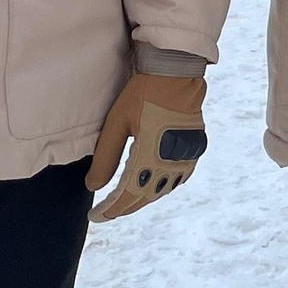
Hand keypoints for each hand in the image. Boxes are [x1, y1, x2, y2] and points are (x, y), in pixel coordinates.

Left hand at [85, 73, 208, 221]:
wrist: (177, 72)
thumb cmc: (143, 94)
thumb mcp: (117, 123)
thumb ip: (106, 157)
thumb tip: (94, 186)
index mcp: (150, 155)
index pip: (129, 193)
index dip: (112, 208)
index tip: (95, 215)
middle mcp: (171, 160)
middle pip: (146, 195)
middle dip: (125, 207)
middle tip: (107, 211)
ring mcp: (186, 155)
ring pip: (163, 189)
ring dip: (143, 198)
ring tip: (125, 201)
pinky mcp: (194, 148)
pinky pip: (178, 177)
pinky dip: (162, 186)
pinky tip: (152, 184)